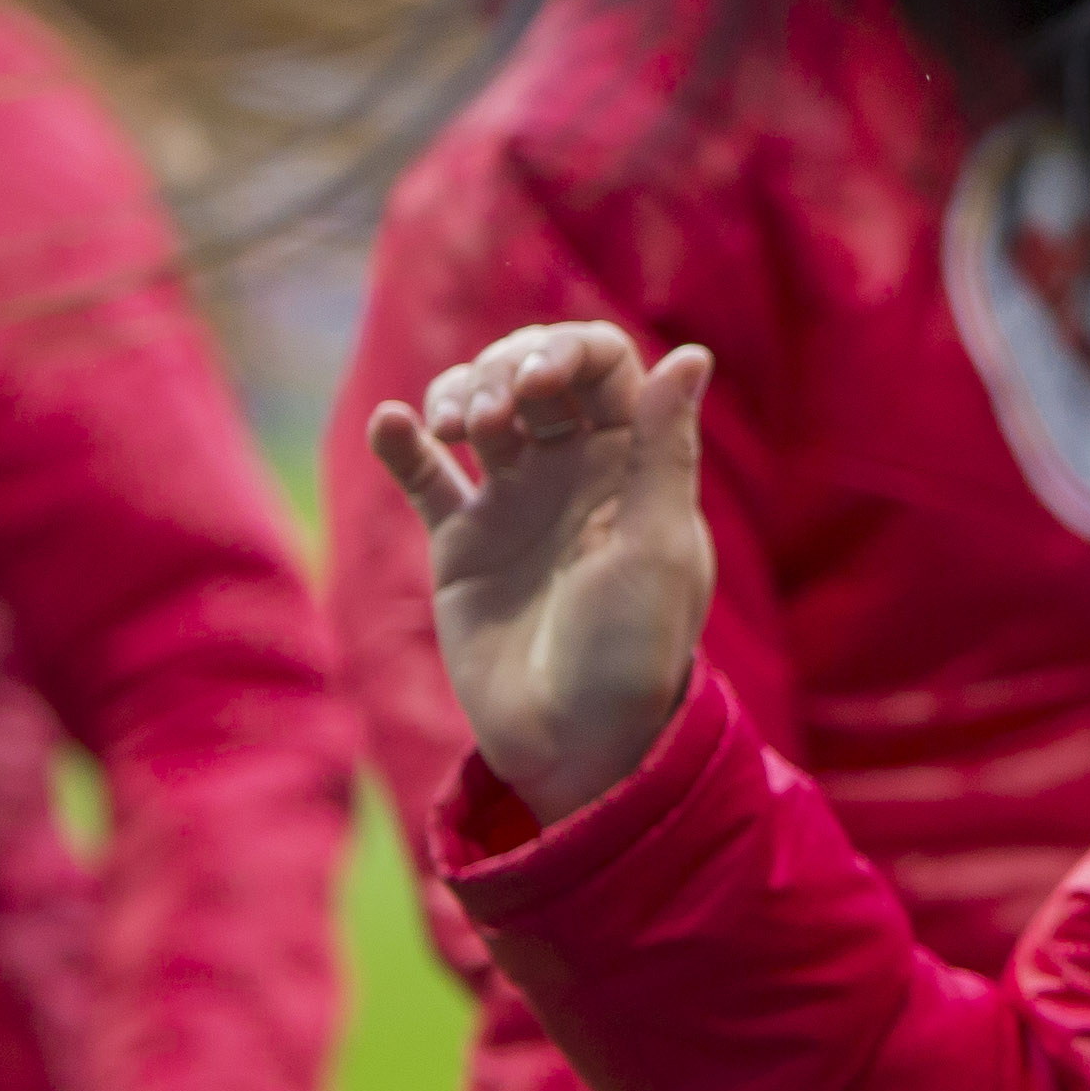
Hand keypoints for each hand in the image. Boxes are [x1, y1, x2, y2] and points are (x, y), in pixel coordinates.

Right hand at [368, 321, 715, 821]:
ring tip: (460, 426)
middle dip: (507, 366)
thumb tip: (692, 353)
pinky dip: (403, 442)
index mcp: (634, 461)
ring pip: (479, 409)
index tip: (541, 381)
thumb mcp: (656, 545)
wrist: (570, 740)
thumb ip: (664, 448)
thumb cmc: (631, 648)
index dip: (569, 350)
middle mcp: (576, 469)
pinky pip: (424, 475)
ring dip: (461, 392)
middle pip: (535, 373)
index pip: (604, 364)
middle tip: (497, 410)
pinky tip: (397, 426)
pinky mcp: (461, 540)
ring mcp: (516, 500)